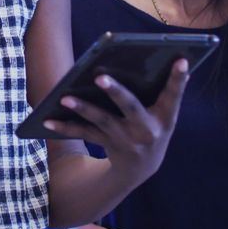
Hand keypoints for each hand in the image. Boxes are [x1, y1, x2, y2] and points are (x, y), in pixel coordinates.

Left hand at [42, 58, 188, 186]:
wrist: (140, 169)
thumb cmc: (152, 128)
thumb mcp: (165, 115)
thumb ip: (168, 92)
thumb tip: (180, 61)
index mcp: (165, 118)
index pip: (173, 95)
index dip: (178, 78)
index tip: (180, 60)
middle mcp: (146, 130)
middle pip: (130, 106)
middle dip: (116, 92)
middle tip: (100, 76)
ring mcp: (125, 139)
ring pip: (102, 120)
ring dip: (83, 108)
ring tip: (65, 97)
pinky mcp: (106, 144)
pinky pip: (84, 133)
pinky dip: (64, 126)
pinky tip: (47, 118)